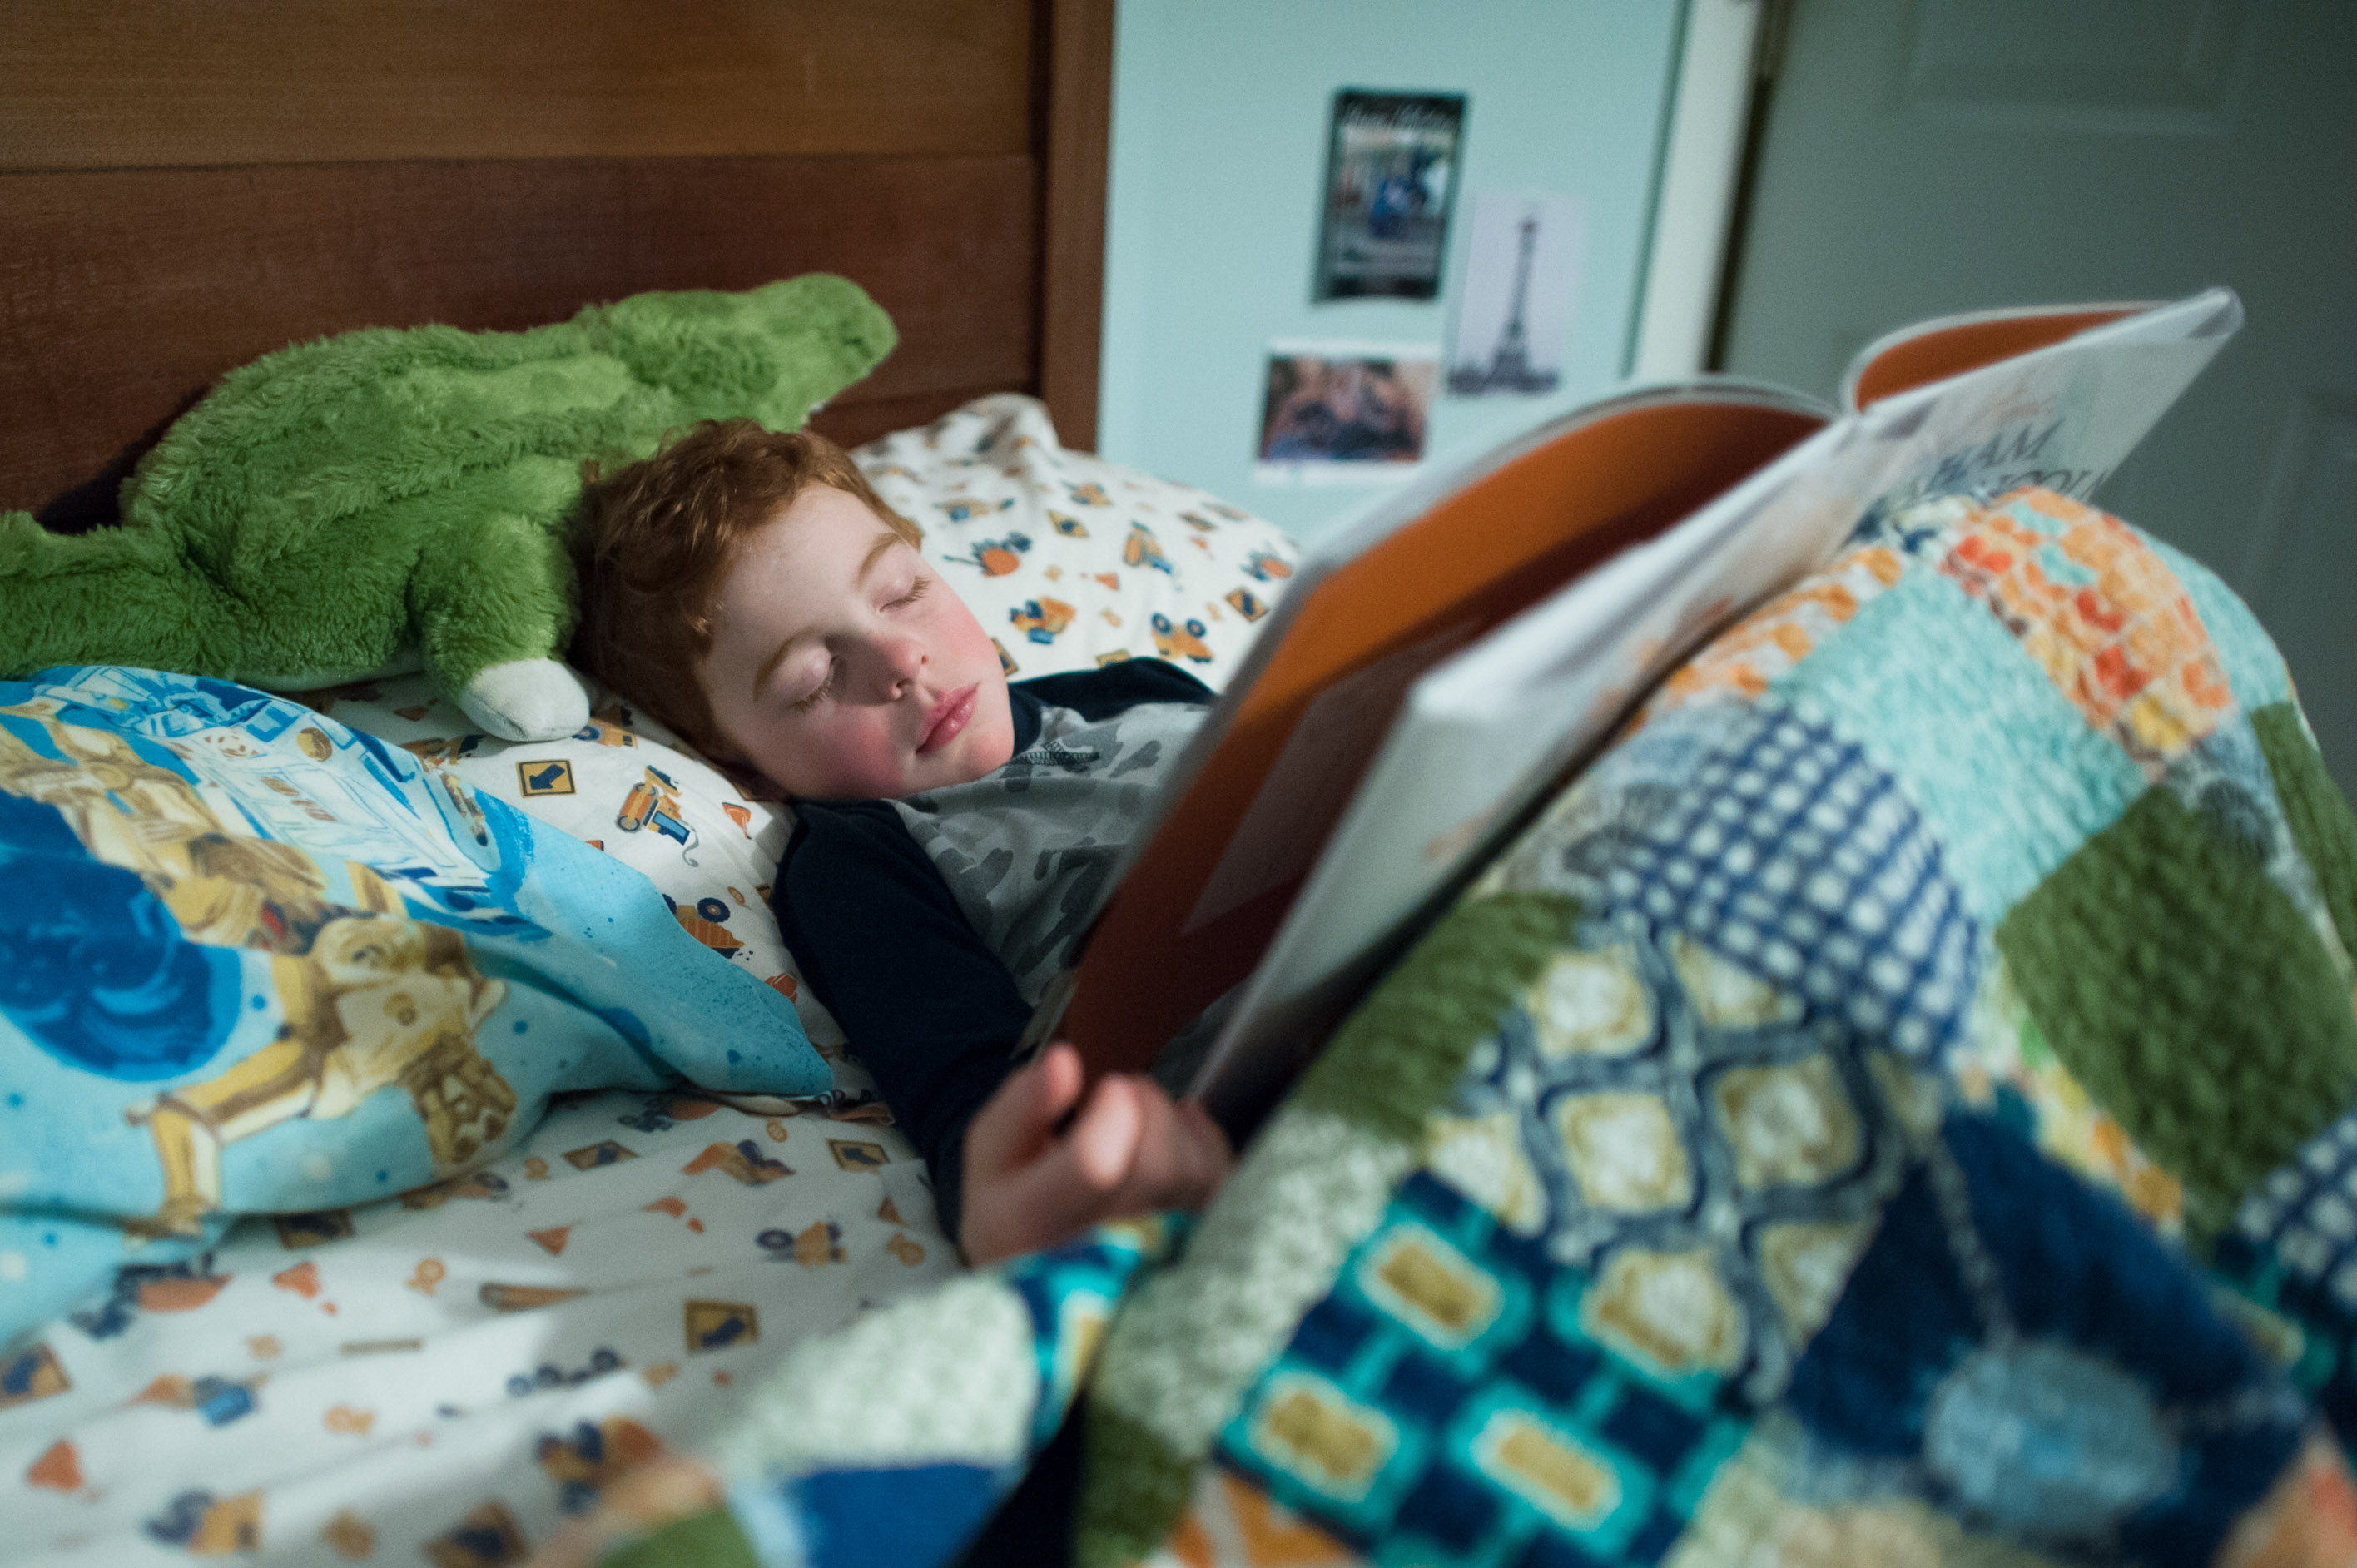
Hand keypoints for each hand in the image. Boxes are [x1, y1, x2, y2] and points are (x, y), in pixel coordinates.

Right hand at [959, 1043, 1231, 1265]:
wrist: (1035, 1270)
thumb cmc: (1013, 1201)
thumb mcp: (992, 1152)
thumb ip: (1023, 1104)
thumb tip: (1064, 1062)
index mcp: (1031, 1224)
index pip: (1094, 1167)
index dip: (1115, 1114)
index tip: (1111, 1088)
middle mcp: (1095, 1254)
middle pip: (1157, 1167)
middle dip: (1148, 1107)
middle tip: (1122, 1092)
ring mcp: (1150, 1257)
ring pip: (1195, 1174)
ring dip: (1173, 1123)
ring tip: (1139, 1116)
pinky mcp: (1190, 1250)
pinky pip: (1221, 1183)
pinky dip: (1204, 1141)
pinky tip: (1173, 1134)